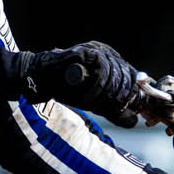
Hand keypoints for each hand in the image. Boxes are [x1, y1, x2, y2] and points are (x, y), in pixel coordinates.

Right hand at [0, 42, 142, 126]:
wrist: (41, 79)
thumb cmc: (67, 89)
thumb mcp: (95, 102)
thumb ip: (113, 110)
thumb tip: (133, 122)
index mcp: (110, 60)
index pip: (131, 74)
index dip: (133, 91)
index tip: (130, 105)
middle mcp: (104, 52)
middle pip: (125, 73)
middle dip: (123, 93)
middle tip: (118, 107)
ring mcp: (94, 50)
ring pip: (113, 72)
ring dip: (108, 92)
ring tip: (99, 104)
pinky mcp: (84, 52)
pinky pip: (98, 69)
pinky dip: (96, 87)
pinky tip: (89, 98)